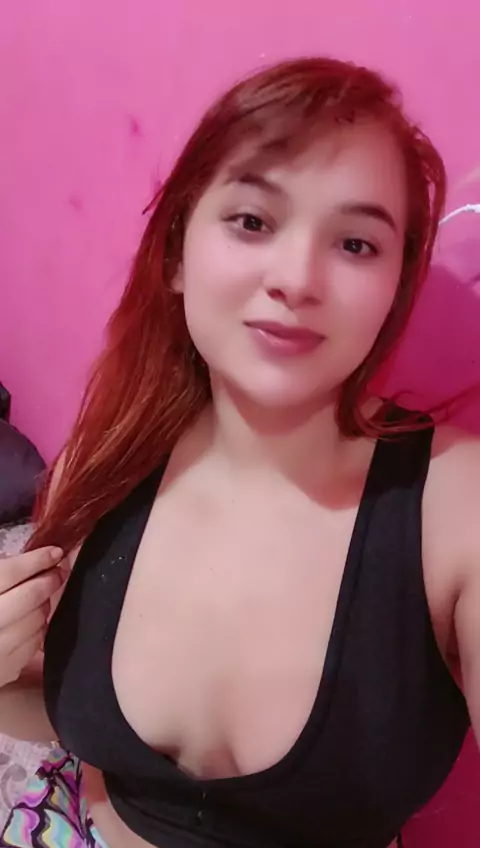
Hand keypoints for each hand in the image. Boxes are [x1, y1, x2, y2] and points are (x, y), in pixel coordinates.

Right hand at [0, 547, 66, 686]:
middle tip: (57, 572)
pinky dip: (37, 628)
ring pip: (35, 620)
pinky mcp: (5, 671)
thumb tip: (24, 562)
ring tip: (41, 596)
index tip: (54, 552)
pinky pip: (33, 644)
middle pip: (28, 597)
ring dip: (44, 604)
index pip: (8, 573)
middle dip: (48, 581)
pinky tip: (31, 620)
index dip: (34, 560)